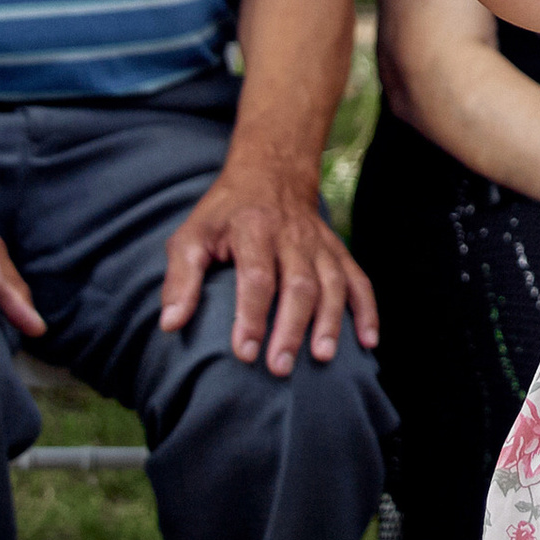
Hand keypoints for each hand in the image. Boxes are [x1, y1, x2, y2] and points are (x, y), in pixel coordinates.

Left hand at [159, 153, 377, 373]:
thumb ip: (180, 278)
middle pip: (298, 284)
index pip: (256, 275)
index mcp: (252, 228)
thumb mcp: (191, 234)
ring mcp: (319, 243)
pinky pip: (359, 280)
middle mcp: (291, 235)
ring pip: (332, 283)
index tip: (244, 352)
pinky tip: (369, 342)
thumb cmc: (224, 214)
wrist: (270, 172)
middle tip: (279, 367)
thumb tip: (170, 324)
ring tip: (321, 357)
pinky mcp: (337, 250)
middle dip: (291, 328)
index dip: (251, 315)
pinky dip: (367, 310)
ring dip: (330, 322)